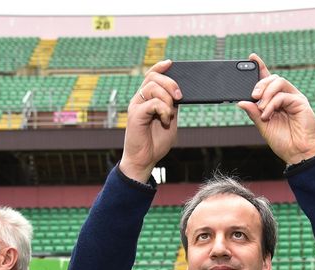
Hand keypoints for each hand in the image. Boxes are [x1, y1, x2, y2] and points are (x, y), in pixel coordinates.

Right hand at [119, 59, 180, 182]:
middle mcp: (140, 99)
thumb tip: (179, 93)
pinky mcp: (135, 114)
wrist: (145, 160)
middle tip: (179, 96)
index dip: (160, 67)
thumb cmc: (156, 142)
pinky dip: (163, 109)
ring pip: (152, 87)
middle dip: (170, 83)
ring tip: (169, 114)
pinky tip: (165, 119)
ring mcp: (136, 106)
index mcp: (148, 99)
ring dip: (167, 99)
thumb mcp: (170, 120)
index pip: (151, 76)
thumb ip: (172, 106)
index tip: (171, 63)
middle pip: (153, 77)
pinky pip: (152, 102)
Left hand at [237, 54, 314, 165]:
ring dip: (266, 93)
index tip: (251, 57)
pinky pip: (283, 95)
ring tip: (261, 108)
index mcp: (276, 101)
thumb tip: (241, 102)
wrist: (298, 154)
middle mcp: (286, 97)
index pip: (268, 80)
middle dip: (260, 84)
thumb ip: (254, 113)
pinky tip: (267, 114)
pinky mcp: (301, 102)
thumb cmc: (284, 141)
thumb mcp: (263, 126)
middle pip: (272, 78)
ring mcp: (294, 98)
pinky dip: (272, 104)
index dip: (261, 68)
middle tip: (253, 96)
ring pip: (278, 82)